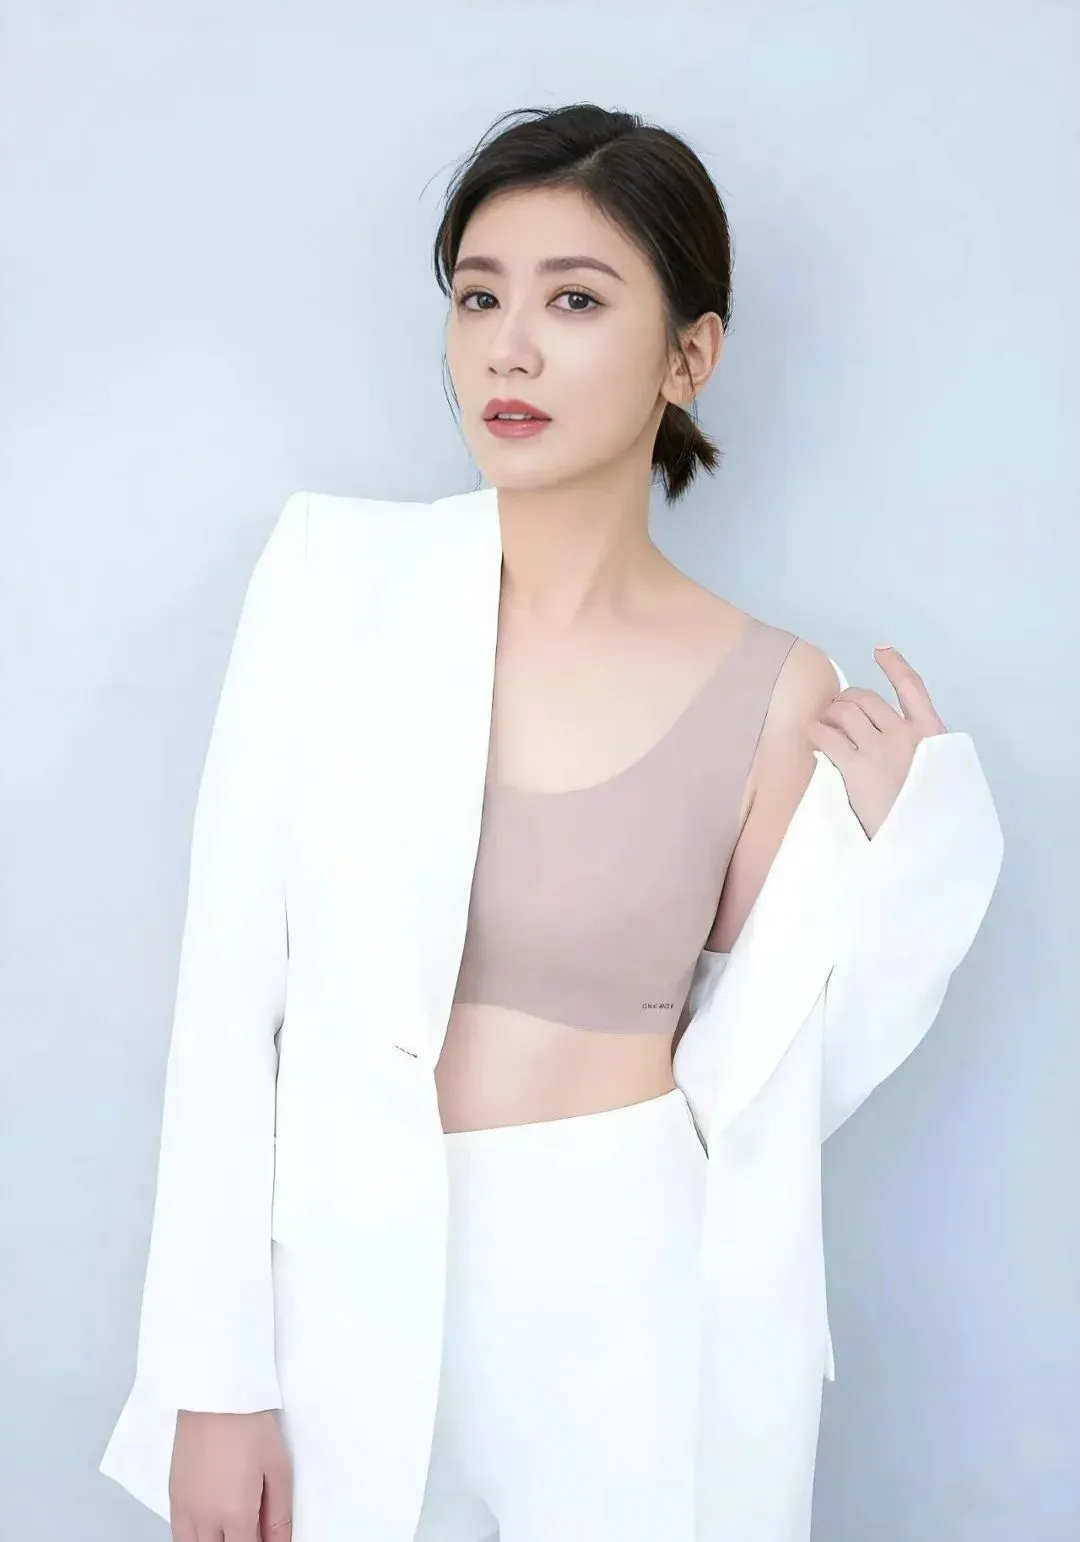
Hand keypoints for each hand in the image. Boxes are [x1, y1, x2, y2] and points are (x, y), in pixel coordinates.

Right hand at [169, 1409, 292, 1541]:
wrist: (214, 1395)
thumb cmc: (249, 1425)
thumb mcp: (278, 1468)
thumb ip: (279, 1516)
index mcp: (235, 1514)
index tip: (267, 1538)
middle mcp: (205, 1519)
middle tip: (253, 1529)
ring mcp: (185, 1510)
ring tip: (232, 1528)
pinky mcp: (173, 1498)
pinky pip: (179, 1535)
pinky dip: (195, 1538)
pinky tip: (210, 1528)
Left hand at [805, 645, 947, 838]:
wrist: (923, 846)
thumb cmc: (932, 817)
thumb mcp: (945, 777)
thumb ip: (927, 754)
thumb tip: (904, 739)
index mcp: (933, 735)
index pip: (913, 686)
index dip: (894, 664)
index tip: (880, 649)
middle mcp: (907, 735)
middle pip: (866, 698)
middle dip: (846, 699)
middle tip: (836, 711)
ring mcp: (882, 749)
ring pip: (844, 712)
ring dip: (829, 715)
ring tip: (824, 726)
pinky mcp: (857, 768)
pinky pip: (827, 737)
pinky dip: (816, 732)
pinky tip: (813, 739)